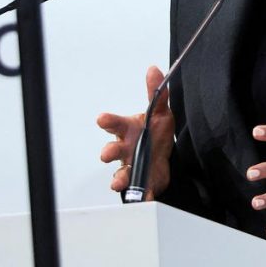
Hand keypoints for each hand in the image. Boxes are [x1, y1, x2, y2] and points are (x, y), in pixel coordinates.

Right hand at [96, 65, 174, 199]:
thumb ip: (157, 92)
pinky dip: (141, 195)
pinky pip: (139, 190)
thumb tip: (153, 69)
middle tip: (107, 153)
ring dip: (118, 178)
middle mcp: (125, 148)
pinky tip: (143, 197)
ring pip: (120, 173)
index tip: (102, 118)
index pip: (114, 123)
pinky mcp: (141, 181)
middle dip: (108, 151)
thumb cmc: (155, 131)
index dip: (107, 120)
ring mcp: (131, 166)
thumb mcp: (160, 111)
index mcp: (128, 129)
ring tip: (118, 182)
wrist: (163, 155)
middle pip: (112, 150)